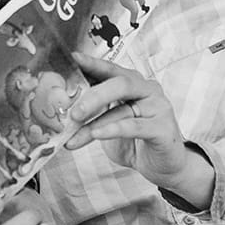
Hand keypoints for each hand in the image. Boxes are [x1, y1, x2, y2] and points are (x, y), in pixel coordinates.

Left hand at [64, 52, 214, 207]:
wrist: (162, 165)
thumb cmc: (133, 140)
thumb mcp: (109, 121)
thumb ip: (93, 110)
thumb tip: (62, 107)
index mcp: (133, 83)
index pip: (111, 69)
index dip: (92, 63)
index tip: (73, 59)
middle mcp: (147, 90)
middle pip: (119, 83)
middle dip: (92, 96)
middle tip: (73, 112)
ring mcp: (158, 108)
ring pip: (123, 108)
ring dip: (94, 124)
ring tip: (74, 135)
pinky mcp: (163, 128)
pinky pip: (134, 126)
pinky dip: (112, 130)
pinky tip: (97, 135)